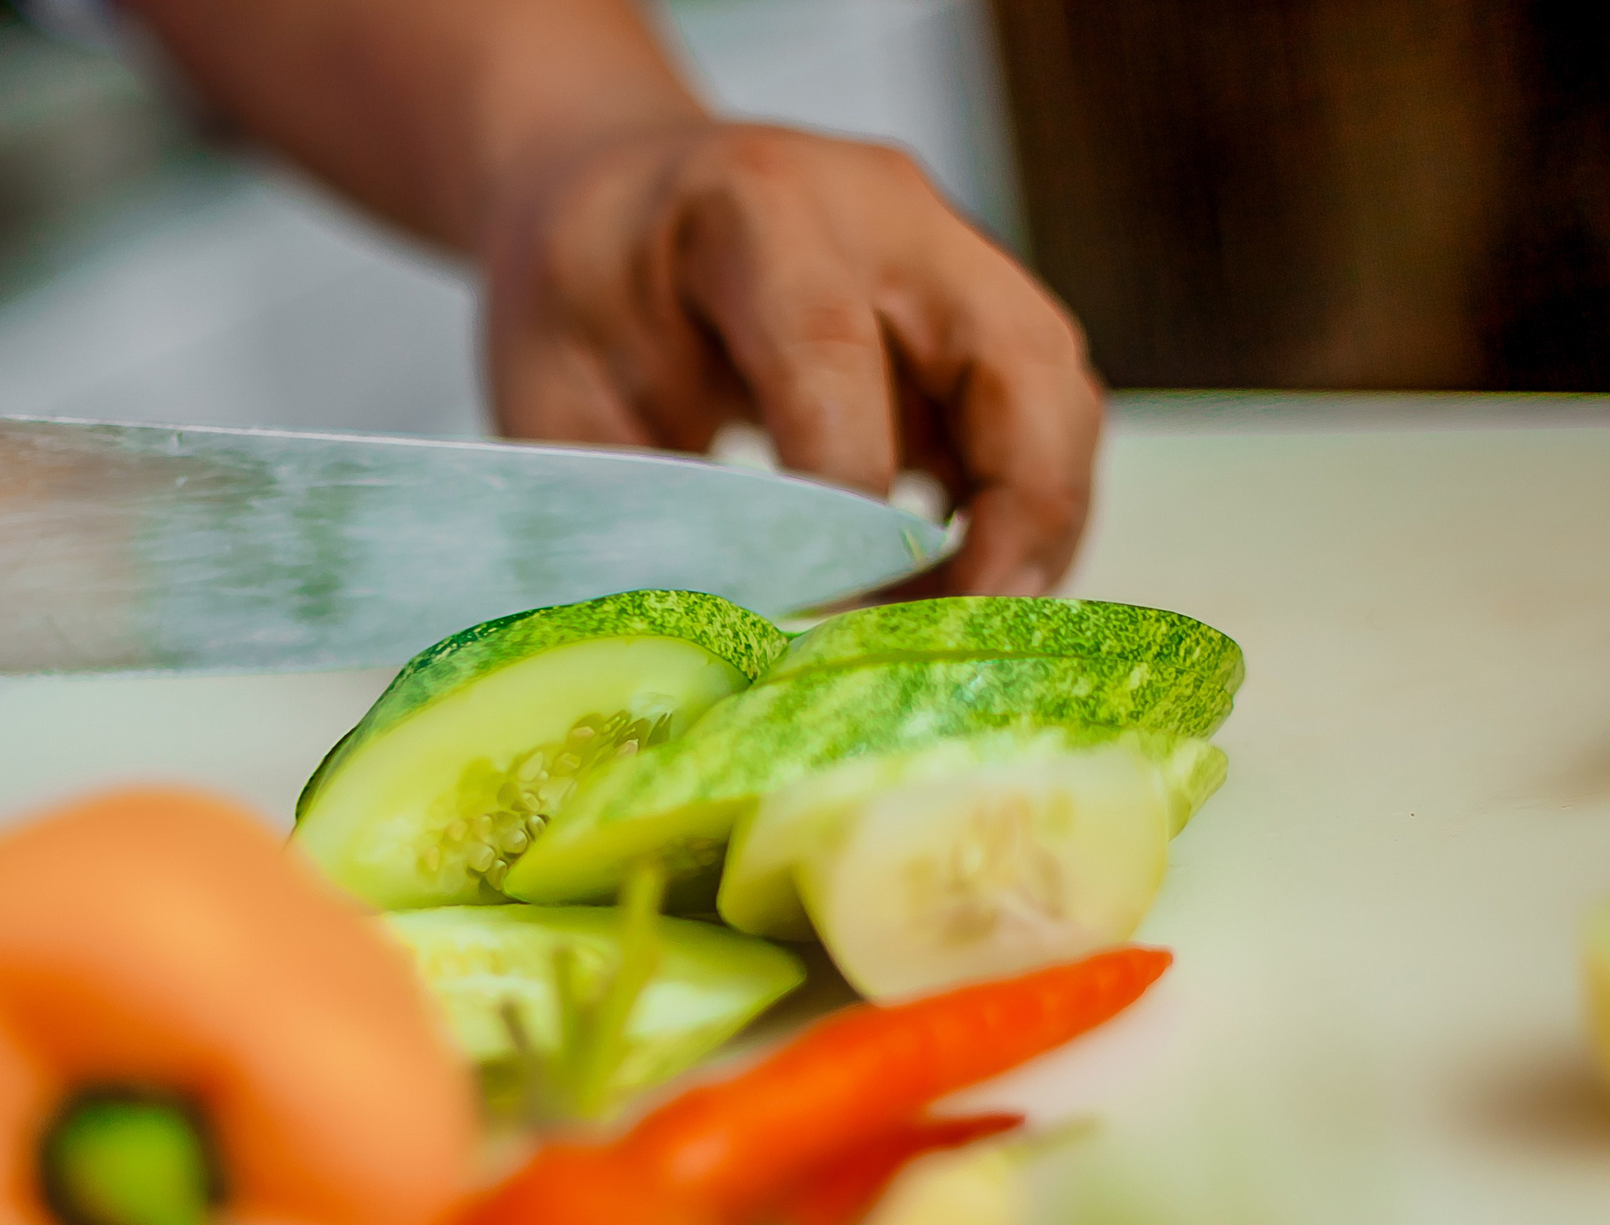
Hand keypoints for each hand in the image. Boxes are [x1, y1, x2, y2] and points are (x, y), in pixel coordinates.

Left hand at [482, 123, 1102, 595]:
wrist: (614, 198)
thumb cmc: (579, 293)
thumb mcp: (551, 390)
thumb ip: (629, 501)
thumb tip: (713, 632)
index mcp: (760, 208)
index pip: (838, 358)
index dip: (845, 506)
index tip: (821, 615)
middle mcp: (886, 213)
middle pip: (1019, 361)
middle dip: (1015, 519)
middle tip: (956, 641)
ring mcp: (951, 257)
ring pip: (1058, 396)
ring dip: (1034, 529)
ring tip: (954, 632)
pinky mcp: (978, 320)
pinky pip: (1040, 421)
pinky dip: (1018, 517)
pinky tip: (949, 594)